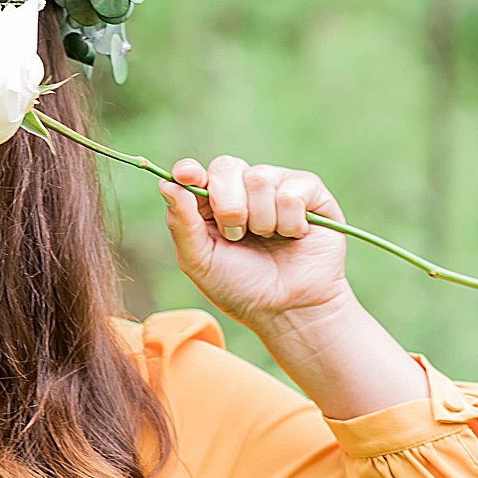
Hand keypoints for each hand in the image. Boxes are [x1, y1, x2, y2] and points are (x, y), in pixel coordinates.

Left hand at [159, 156, 352, 331]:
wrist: (288, 310)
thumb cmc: (241, 288)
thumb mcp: (200, 262)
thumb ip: (182, 224)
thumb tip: (166, 184)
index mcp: (211, 205)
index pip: (196, 173)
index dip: (190, 171)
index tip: (187, 176)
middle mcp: (243, 189)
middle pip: (226, 166)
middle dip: (228, 206)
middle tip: (237, 236)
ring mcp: (277, 187)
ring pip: (259, 178)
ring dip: (260, 220)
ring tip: (268, 239)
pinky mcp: (310, 193)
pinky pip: (292, 191)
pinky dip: (289, 222)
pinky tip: (293, 236)